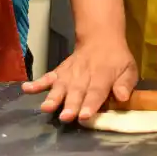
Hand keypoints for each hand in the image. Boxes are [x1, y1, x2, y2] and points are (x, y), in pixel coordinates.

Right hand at [22, 37, 137, 122]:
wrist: (101, 38)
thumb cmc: (117, 59)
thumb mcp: (129, 69)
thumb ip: (126, 83)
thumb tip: (122, 97)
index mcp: (103, 75)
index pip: (97, 91)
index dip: (91, 103)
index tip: (84, 115)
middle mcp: (84, 75)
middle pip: (77, 91)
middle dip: (70, 104)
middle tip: (66, 117)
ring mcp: (70, 73)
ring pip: (61, 86)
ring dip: (53, 97)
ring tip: (46, 108)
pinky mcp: (60, 71)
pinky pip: (47, 77)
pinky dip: (37, 83)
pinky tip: (26, 89)